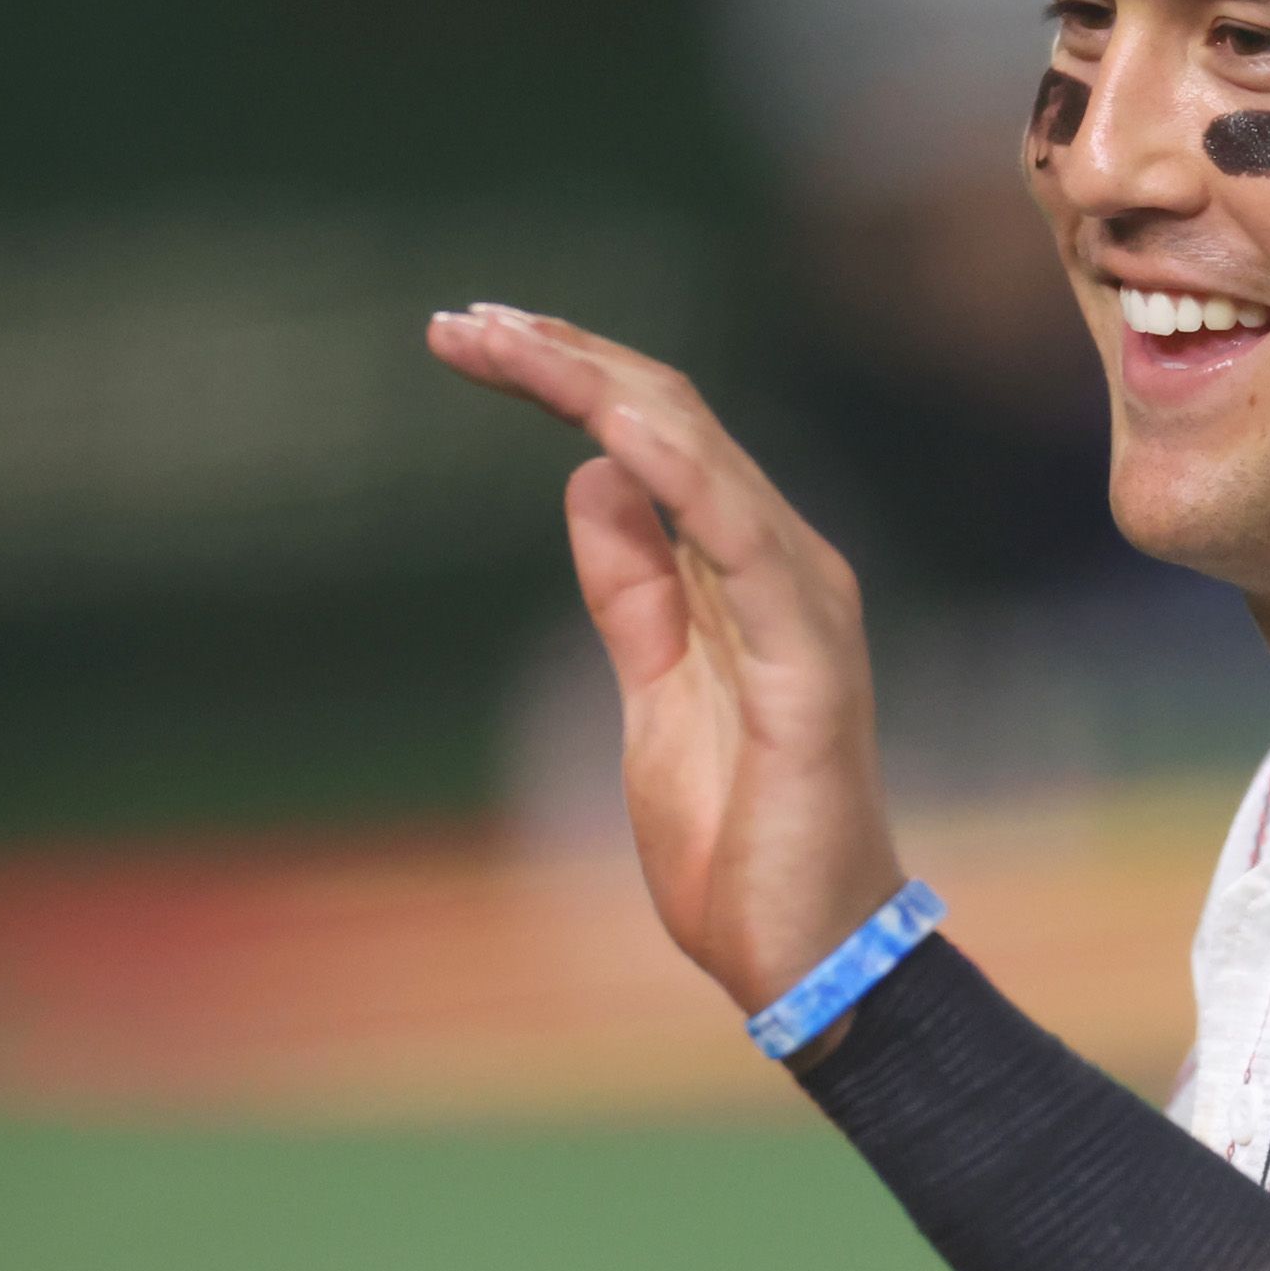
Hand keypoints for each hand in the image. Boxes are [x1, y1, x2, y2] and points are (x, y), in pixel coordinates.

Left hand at [428, 306, 906, 1013]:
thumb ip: (633, 589)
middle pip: (672, 421)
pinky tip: (612, 425)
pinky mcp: (808, 663)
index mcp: (748, 571)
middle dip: (565, 359)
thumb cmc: (739, 834)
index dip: (568, 378)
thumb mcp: (651, 688)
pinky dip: (681, 473)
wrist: (807, 950)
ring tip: (509, 341)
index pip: (655, 439)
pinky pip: (743, 542)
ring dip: (601, 388)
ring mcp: (803, 606)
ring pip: (702, 455)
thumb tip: (592, 480)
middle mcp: (786, 565)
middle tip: (461, 320)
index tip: (469, 337)